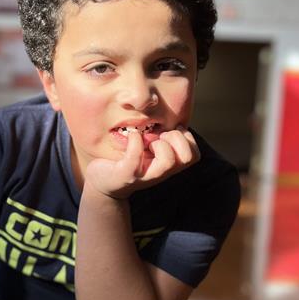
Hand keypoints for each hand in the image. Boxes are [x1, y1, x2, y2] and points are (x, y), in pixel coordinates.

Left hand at [85, 126, 199, 198]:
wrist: (103, 183)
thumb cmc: (126, 159)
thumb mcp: (146, 147)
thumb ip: (158, 136)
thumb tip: (166, 116)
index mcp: (168, 164)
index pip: (195, 154)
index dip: (187, 138)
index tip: (169, 132)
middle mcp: (160, 172)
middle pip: (189, 157)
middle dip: (177, 139)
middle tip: (159, 137)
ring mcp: (145, 176)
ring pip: (169, 161)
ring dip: (160, 144)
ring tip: (147, 142)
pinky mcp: (126, 176)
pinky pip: (134, 159)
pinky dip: (134, 141)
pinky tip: (131, 137)